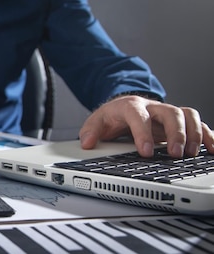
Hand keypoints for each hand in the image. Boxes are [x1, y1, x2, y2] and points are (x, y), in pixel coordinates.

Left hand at [79, 95, 213, 157]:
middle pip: (170, 113)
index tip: (145, 151)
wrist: (123, 107)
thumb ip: (90, 131)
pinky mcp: (178, 122)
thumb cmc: (112, 117)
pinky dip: (207, 135)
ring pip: (187, 115)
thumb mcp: (96, 122)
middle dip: (175, 134)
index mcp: (131, 106)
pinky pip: (197, 123)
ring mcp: (167, 114)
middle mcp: (152, 108)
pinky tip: (212, 149)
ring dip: (193, 133)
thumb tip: (86, 143)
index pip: (138, 116)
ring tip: (192, 153)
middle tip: (175, 154)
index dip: (143, 133)